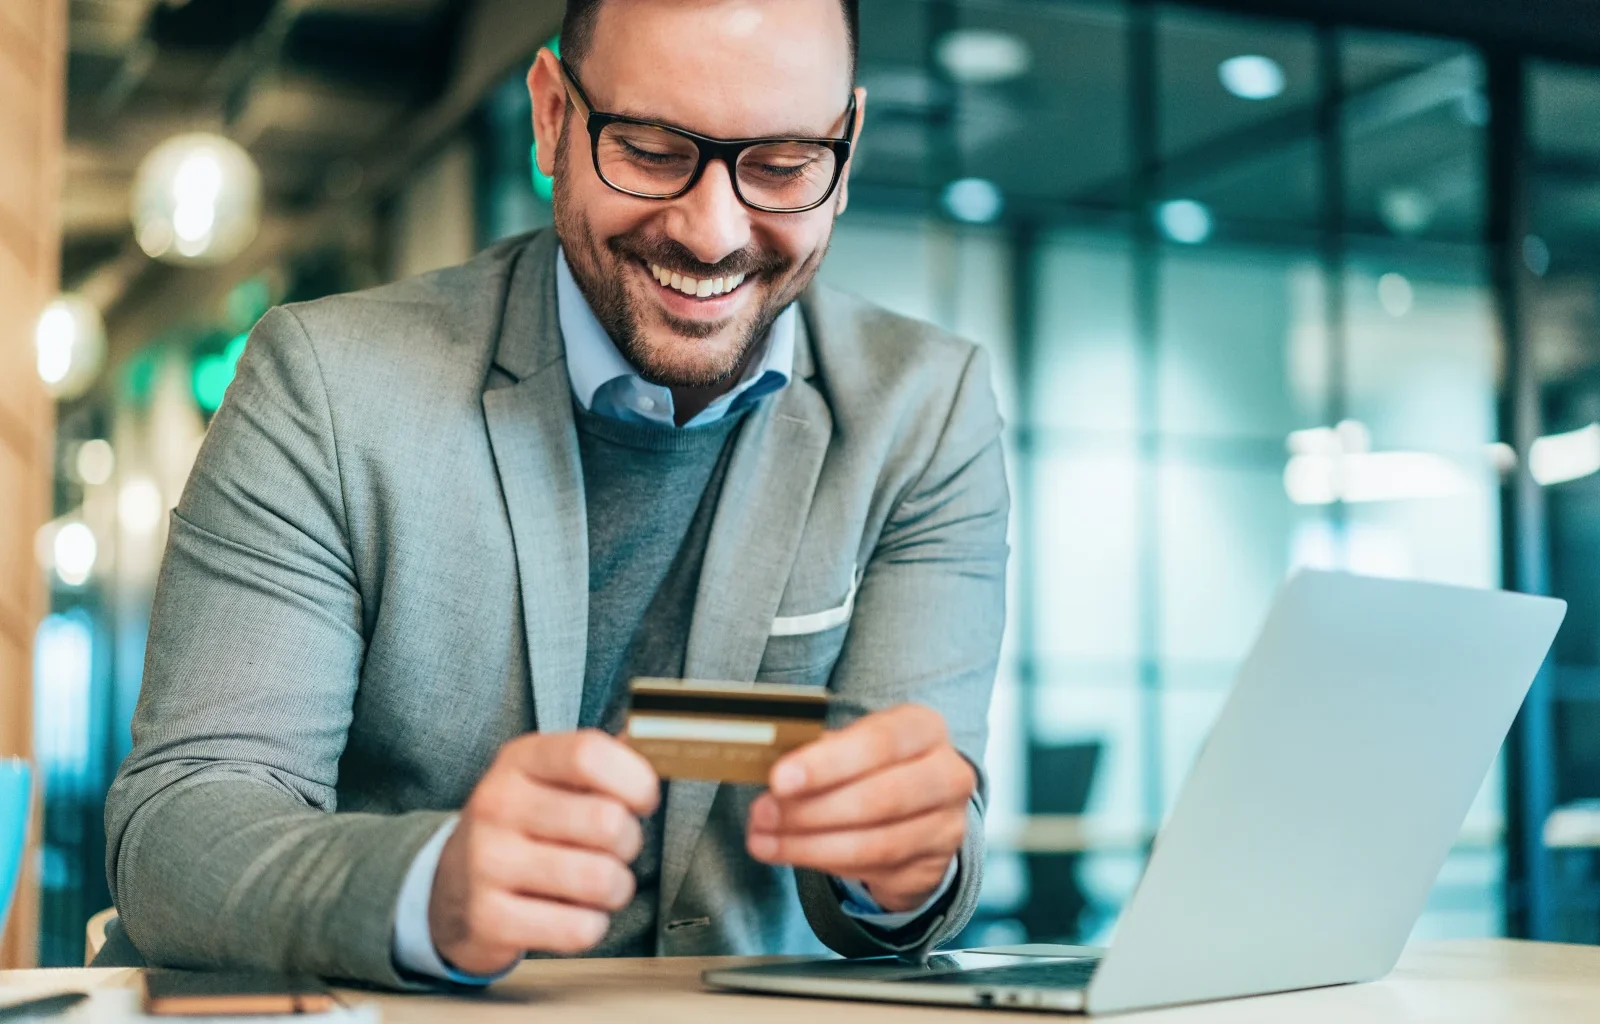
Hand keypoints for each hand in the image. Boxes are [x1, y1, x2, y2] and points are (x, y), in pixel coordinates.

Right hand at [429, 730, 658, 974]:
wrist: (450, 888)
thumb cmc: (522, 826)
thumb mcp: (547, 778)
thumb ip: (601, 761)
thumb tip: (657, 742)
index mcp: (519, 760)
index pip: (589, 754)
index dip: (635, 780)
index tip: (643, 801)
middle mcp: (497, 805)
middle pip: (606, 821)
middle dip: (630, 842)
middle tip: (616, 849)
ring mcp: (488, 862)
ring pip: (600, 879)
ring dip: (616, 888)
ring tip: (599, 883)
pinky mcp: (489, 918)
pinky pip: (578, 928)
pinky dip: (591, 926)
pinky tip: (573, 913)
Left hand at [746, 704, 975, 912]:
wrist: (919, 812)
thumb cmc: (874, 767)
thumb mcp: (851, 746)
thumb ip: (817, 753)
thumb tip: (770, 767)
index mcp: (924, 728)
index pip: (879, 742)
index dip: (827, 763)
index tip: (779, 779)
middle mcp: (947, 775)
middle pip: (880, 797)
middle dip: (811, 810)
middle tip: (762, 814)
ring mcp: (945, 826)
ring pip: (875, 843)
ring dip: (810, 845)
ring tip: (765, 841)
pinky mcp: (932, 868)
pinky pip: (873, 870)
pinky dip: (824, 863)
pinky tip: (792, 854)